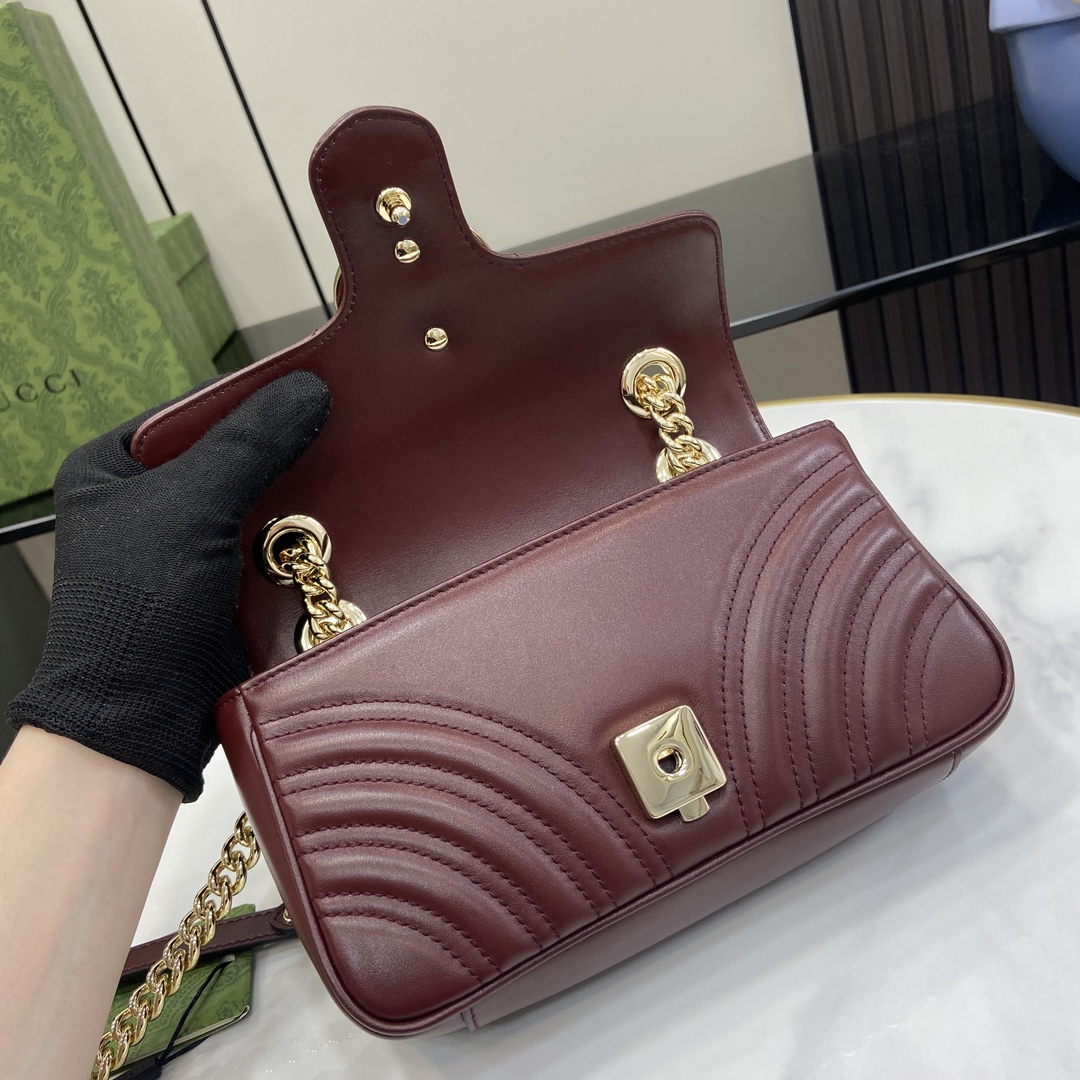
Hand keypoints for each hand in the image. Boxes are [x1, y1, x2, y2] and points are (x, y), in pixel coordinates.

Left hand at [7, 370, 329, 799]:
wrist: (144, 720)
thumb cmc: (135, 611)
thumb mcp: (190, 508)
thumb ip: (250, 446)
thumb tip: (309, 391)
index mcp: (112, 467)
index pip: (193, 411)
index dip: (253, 398)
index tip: (314, 384)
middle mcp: (149, 502)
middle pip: (233, 454)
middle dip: (285, 450)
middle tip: (344, 427)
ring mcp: (189, 545)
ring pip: (259, 500)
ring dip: (301, 497)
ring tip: (353, 474)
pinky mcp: (225, 583)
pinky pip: (273, 544)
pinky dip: (304, 538)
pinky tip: (341, 526)